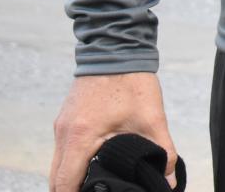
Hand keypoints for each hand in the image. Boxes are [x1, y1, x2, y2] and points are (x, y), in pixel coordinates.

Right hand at [50, 72, 178, 191]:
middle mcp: (64, 135)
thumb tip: (169, 181)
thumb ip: (163, 152)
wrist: (116, 47)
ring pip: (57, 166)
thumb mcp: (152, 119)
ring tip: (93, 187)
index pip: (64, 184)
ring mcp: (61, 127)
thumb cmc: (132, 82)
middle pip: (55, 180)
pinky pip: (62, 152)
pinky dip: (70, 165)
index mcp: (80, 137)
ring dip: (69, 180)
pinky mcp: (65, 120)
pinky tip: (90, 168)